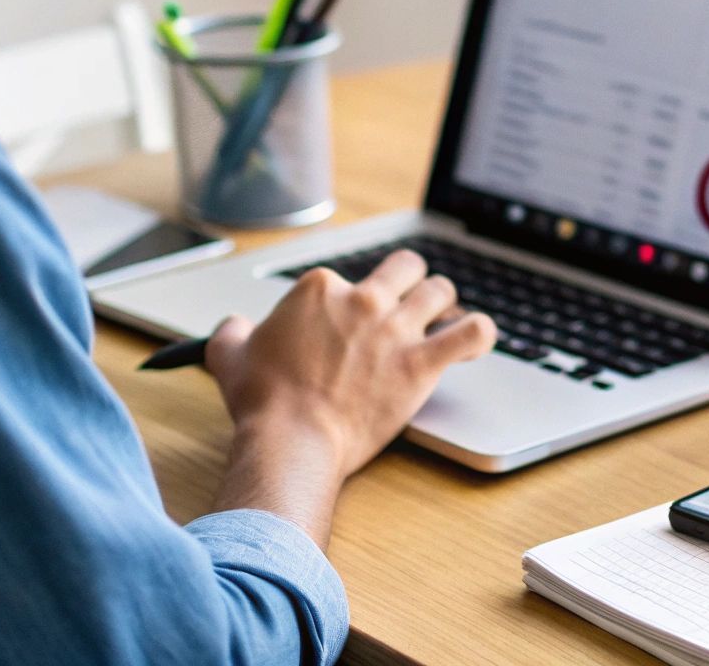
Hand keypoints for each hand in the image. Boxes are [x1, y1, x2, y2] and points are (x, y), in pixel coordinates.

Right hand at [203, 250, 494, 544]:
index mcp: (320, 288)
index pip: (346, 277)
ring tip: (443, 316)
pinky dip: (478, 332)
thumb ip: (232, 331)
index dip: (347, 300)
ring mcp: (396, 329)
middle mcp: (363, 299)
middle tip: (409, 299)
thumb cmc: (263, 402)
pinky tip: (474, 339)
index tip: (344, 324)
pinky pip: (471, 332)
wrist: (293, 441)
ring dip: (444, 301)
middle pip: (405, 268)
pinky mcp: (422, 362)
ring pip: (441, 291)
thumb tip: (235, 325)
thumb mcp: (230, 356)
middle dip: (409, 280)